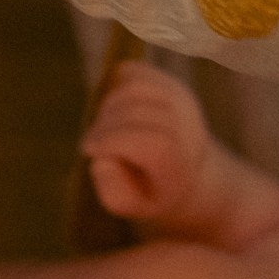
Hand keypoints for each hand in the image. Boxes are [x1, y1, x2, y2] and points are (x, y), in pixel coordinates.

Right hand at [79, 61, 214, 221]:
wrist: (188, 172)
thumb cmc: (152, 192)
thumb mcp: (132, 206)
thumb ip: (114, 192)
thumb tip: (103, 160)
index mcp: (179, 165)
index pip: (150, 143)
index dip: (113, 141)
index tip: (89, 150)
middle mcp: (189, 130)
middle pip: (137, 113)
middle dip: (104, 125)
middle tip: (94, 143)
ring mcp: (183, 103)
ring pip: (136, 88)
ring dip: (109, 105)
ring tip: (104, 126)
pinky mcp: (173, 84)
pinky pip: (136, 72)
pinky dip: (116, 84)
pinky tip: (114, 107)